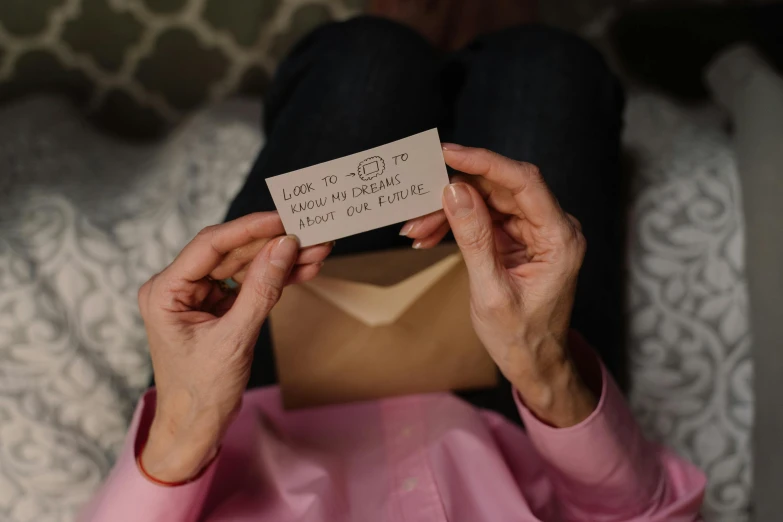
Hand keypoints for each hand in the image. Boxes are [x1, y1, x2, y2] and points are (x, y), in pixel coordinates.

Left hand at [137, 212, 332, 481]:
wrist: (195, 428)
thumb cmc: (201, 392)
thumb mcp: (234, 338)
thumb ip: (260, 290)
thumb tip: (283, 247)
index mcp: (164, 291)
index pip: (209, 245)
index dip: (248, 229)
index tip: (281, 218)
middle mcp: (177, 287)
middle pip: (230, 252)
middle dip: (272, 244)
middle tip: (308, 232)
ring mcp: (198, 296)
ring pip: (244, 266)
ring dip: (280, 259)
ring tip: (316, 249)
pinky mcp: (217, 306)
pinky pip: (248, 284)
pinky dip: (275, 278)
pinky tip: (303, 268)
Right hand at [402, 145, 596, 426]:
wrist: (534, 362)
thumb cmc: (521, 336)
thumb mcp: (491, 291)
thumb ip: (473, 238)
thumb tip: (454, 192)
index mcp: (560, 238)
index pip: (525, 183)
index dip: (485, 162)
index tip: (449, 153)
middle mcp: (552, 228)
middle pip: (502, 188)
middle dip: (457, 192)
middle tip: (417, 201)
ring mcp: (535, 232)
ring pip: (488, 201)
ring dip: (450, 210)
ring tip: (416, 229)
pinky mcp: (519, 238)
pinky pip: (485, 218)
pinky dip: (456, 223)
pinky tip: (429, 234)